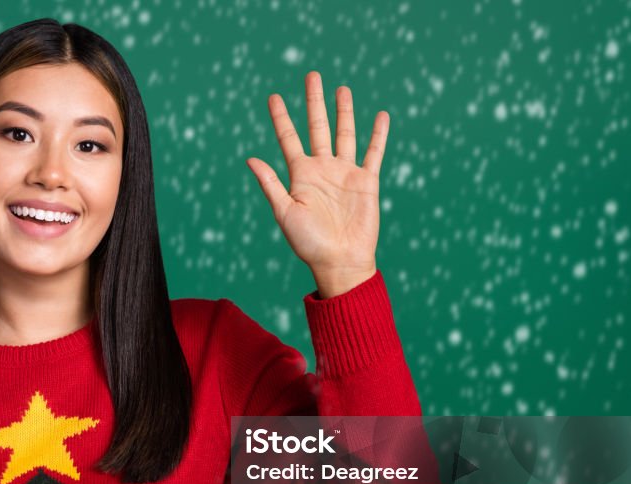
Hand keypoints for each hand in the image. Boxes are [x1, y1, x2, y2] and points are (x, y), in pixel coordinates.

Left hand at [246, 71, 387, 297]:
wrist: (340, 261)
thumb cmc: (309, 243)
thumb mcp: (285, 212)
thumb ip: (270, 184)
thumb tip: (250, 158)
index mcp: (300, 175)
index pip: (288, 138)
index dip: (281, 117)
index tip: (273, 97)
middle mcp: (322, 169)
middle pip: (318, 127)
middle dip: (314, 102)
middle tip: (312, 75)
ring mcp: (345, 173)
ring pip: (345, 133)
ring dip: (344, 111)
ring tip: (342, 89)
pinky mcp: (367, 181)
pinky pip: (373, 152)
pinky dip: (378, 134)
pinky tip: (380, 116)